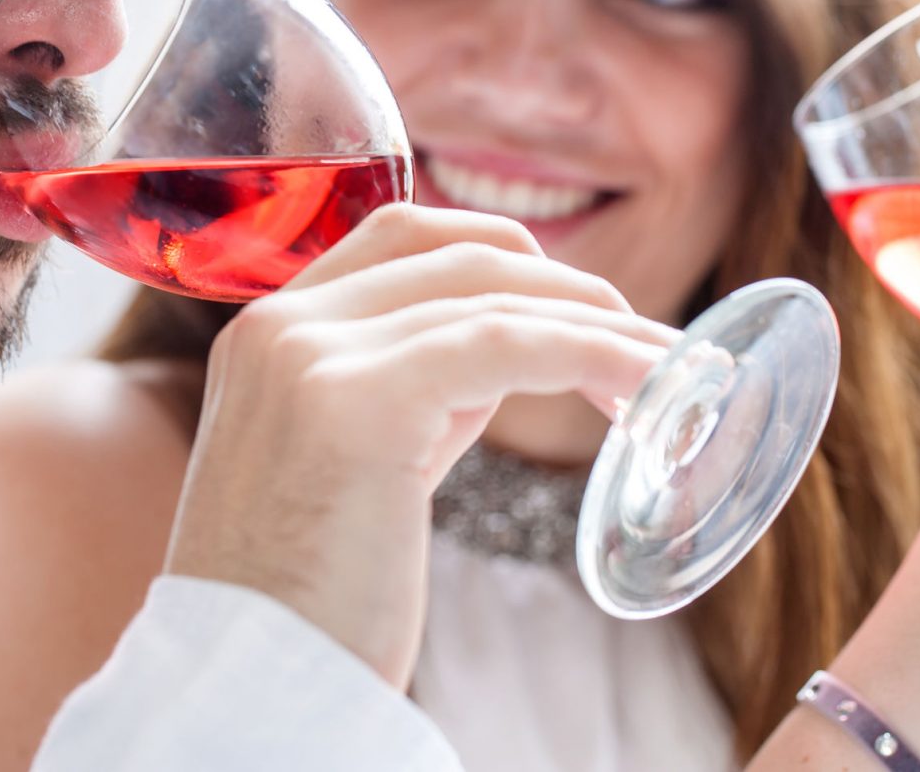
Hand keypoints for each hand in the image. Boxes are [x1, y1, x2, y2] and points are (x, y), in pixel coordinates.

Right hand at [161, 202, 675, 686]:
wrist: (249, 685)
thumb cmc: (307, 602)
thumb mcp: (351, 464)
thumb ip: (411, 391)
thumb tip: (507, 348)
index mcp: (263, 332)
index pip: (398, 234)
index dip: (500, 253)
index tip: (575, 303)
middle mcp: (278, 326)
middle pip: (453, 252)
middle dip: (563, 287)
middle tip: (642, 345)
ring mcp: (311, 355)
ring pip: (491, 295)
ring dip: (600, 323)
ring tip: (670, 371)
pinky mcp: (359, 403)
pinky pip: (507, 344)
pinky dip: (594, 353)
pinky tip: (650, 383)